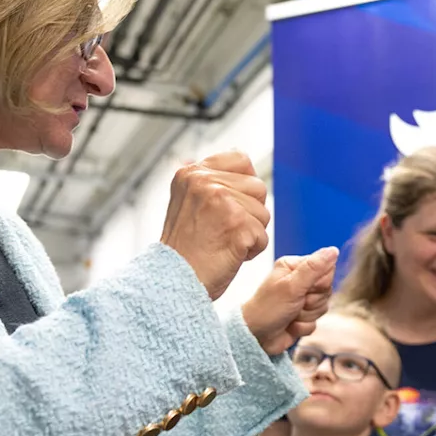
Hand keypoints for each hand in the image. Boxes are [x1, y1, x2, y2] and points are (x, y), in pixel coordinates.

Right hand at [160, 151, 269, 299]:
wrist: (172, 283)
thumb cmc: (185, 250)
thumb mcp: (189, 202)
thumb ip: (212, 180)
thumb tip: (238, 152)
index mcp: (192, 173)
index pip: (241, 160)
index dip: (243, 187)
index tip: (225, 209)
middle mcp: (204, 181)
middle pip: (258, 187)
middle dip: (248, 213)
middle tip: (220, 231)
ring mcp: (220, 201)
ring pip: (263, 212)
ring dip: (250, 233)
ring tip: (222, 243)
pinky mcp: (236, 223)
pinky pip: (262, 236)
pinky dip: (251, 251)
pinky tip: (227, 254)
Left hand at [243, 247, 338, 355]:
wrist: (254, 337)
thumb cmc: (267, 309)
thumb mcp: (292, 286)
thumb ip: (314, 268)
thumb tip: (333, 250)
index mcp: (295, 266)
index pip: (326, 268)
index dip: (320, 283)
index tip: (305, 289)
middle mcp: (299, 281)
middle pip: (327, 289)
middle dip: (312, 301)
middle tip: (295, 303)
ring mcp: (301, 299)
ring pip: (323, 307)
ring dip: (307, 315)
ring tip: (290, 314)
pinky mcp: (302, 316)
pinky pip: (316, 322)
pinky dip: (304, 326)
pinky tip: (290, 325)